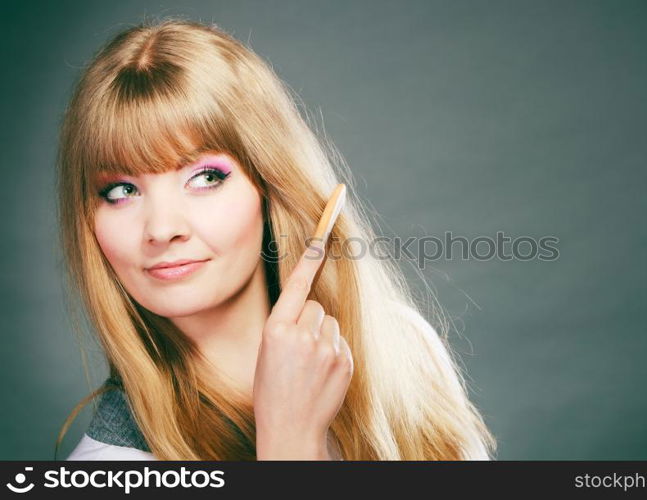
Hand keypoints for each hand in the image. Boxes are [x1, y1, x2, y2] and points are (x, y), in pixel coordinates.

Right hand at [253, 241, 353, 459]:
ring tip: (310, 365)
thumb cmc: (273, 391)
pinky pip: (341, 341)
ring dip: (323, 336)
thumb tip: (312, 308)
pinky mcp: (345, 361)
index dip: (309, 261)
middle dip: (310, 321)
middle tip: (298, 349)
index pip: (297, 287)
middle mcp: (303, 336)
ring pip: (330, 323)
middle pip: (316, 307)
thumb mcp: (267, 353)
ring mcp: (327, 349)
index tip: (321, 238)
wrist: (291, 429)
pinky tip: (322, 373)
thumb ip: (286, 327)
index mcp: (276, 330)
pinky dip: (334, 351)